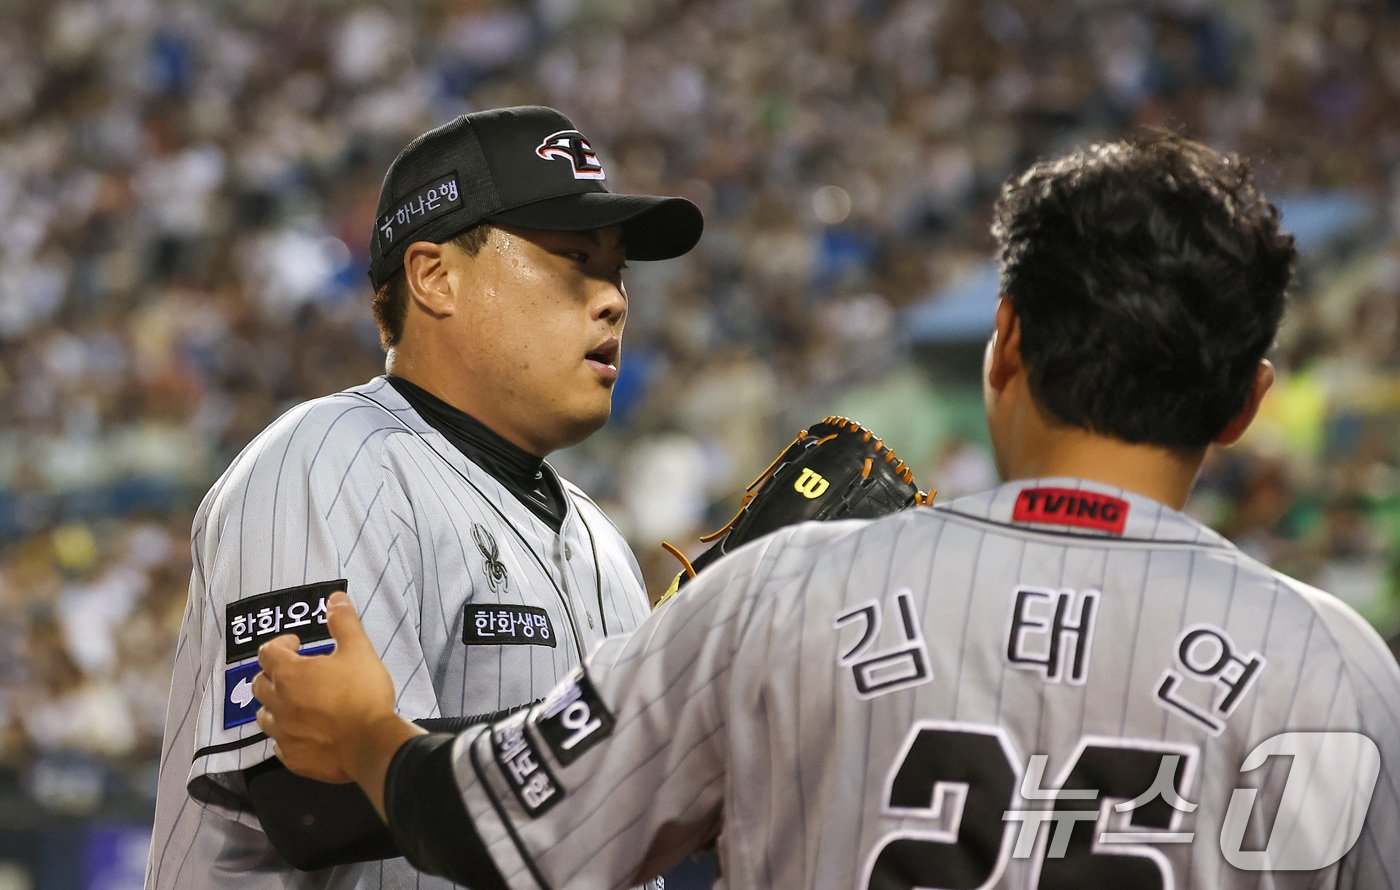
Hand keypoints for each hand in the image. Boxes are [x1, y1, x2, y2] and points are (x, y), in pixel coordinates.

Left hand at [253, 591, 412, 785]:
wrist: (371, 744)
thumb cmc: (363, 693)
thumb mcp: (359, 651)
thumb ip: (344, 623)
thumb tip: (334, 598)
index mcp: (290, 674)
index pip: (267, 652)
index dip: (281, 644)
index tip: (299, 645)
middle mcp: (278, 703)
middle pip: (260, 684)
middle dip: (275, 675)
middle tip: (299, 673)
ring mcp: (282, 734)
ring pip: (265, 716)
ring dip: (276, 706)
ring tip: (298, 703)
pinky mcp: (292, 758)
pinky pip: (279, 744)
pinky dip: (287, 734)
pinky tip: (305, 733)